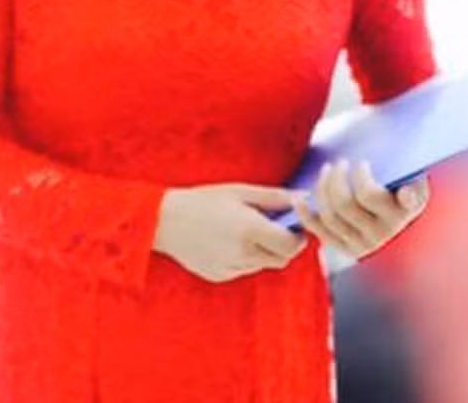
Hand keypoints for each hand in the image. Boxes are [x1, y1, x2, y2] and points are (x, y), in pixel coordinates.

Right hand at [152, 183, 308, 282]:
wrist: (164, 220)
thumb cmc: (203, 200)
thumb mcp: (240, 191)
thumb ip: (275, 197)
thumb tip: (302, 198)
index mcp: (251, 229)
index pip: (292, 245)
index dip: (298, 236)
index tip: (294, 225)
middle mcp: (244, 253)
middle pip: (282, 259)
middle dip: (284, 245)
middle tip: (275, 227)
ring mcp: (232, 268)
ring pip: (263, 264)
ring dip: (264, 250)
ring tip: (245, 229)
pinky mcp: (221, 275)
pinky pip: (244, 268)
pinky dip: (245, 257)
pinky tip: (227, 240)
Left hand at [294, 160, 428, 259]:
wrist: (399, 212)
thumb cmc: (400, 184)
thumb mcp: (411, 177)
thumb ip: (408, 178)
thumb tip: (404, 191)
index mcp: (405, 209)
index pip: (379, 196)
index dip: (364, 179)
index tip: (361, 162)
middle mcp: (386, 231)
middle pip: (345, 203)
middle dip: (335, 178)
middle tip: (339, 162)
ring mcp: (365, 243)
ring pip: (331, 216)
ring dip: (322, 189)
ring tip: (327, 170)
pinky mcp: (348, 249)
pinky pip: (320, 232)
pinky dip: (306, 214)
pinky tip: (300, 198)